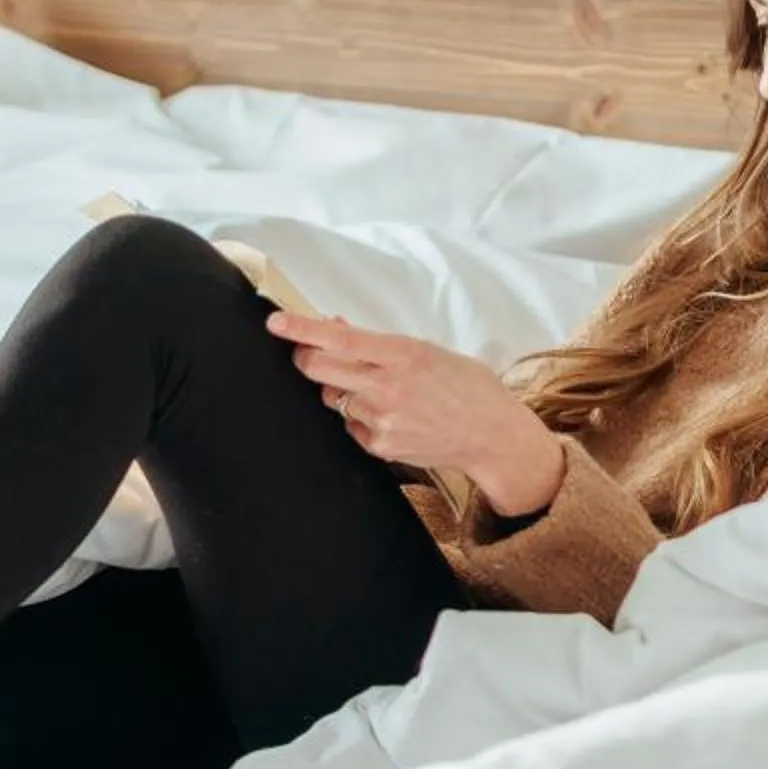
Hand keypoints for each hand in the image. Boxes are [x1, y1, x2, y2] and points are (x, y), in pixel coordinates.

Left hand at [269, 312, 566, 512]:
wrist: (492, 436)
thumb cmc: (465, 385)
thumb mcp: (427, 351)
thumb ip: (379, 344)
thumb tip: (333, 329)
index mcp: (403, 353)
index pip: (337, 339)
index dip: (300, 329)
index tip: (275, 322)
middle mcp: (388, 386)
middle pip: (318, 369)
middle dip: (306, 358)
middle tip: (309, 354)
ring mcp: (382, 419)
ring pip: (333, 397)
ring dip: (341, 389)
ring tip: (378, 391)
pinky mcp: (380, 445)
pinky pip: (350, 425)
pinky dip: (359, 417)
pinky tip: (392, 416)